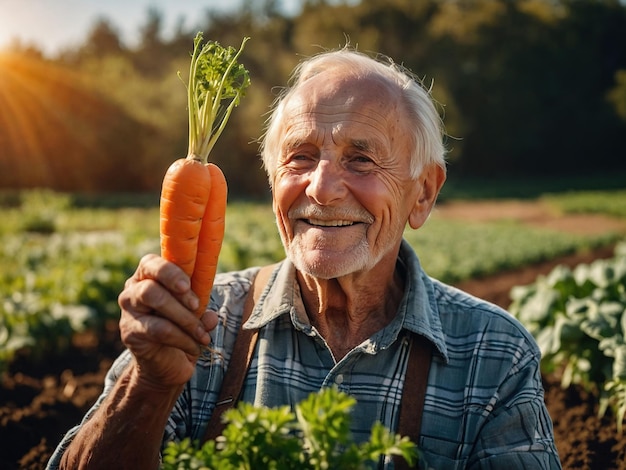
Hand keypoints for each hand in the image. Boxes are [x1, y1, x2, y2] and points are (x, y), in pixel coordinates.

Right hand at [118, 254, 218, 389]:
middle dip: (178, 295)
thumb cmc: (181, 327)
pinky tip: (195, 347)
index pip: (151, 263)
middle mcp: (133, 290)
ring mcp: (129, 311)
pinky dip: (182, 338)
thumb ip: (203, 308)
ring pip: (152, 301)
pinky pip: (159, 330)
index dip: (170, 272)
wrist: (166, 362)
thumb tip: (211, 317)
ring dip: (183, 317)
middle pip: (150, 284)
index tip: (188, 285)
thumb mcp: (196, 312)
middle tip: (197, 307)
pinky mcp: (131, 333)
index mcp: (149, 276)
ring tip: (202, 334)